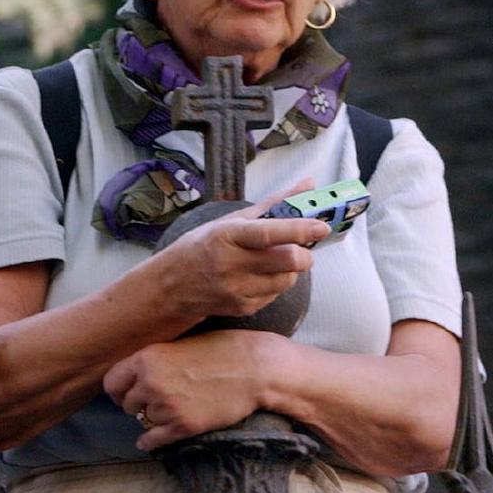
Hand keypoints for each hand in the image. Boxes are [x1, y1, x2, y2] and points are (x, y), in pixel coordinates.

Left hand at [103, 330, 277, 450]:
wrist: (257, 369)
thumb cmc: (225, 350)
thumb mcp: (182, 343)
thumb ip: (156, 359)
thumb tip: (136, 375)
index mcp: (147, 358)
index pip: (112, 382)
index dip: (119, 389)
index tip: (128, 392)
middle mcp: (151, 383)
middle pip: (126, 404)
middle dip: (139, 403)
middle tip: (158, 400)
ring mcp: (167, 406)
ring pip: (143, 421)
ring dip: (154, 418)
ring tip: (174, 409)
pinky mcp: (183, 426)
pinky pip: (153, 440)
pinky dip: (150, 441)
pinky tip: (152, 439)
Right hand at [156, 180, 328, 319]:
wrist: (171, 287)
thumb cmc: (204, 246)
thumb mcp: (232, 220)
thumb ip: (275, 203)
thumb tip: (308, 184)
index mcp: (227, 236)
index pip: (269, 233)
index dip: (299, 230)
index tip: (321, 226)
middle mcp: (231, 264)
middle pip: (288, 261)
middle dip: (305, 254)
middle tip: (303, 248)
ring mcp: (236, 289)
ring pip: (288, 280)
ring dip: (293, 270)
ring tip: (277, 262)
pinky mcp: (243, 308)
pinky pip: (277, 294)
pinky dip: (278, 283)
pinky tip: (262, 276)